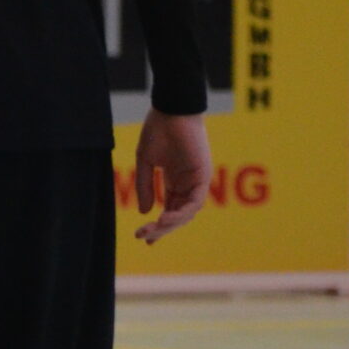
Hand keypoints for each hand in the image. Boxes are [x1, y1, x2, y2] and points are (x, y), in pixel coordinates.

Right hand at [132, 110, 210, 243]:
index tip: (145, 239)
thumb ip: (145, 186)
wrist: (171, 109)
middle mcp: (188, 183)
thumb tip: (144, 212)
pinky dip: (181, 213)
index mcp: (175, 179)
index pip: (169, 208)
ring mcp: (197, 180)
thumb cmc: (158, 129)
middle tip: (144, 237)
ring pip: (187, 212)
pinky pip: (194, 201)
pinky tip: (164, 218)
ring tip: (152, 230)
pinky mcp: (204, 176)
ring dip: (170, 224)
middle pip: (178, 214)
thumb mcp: (145, 161)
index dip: (158, 225)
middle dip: (161, 228)